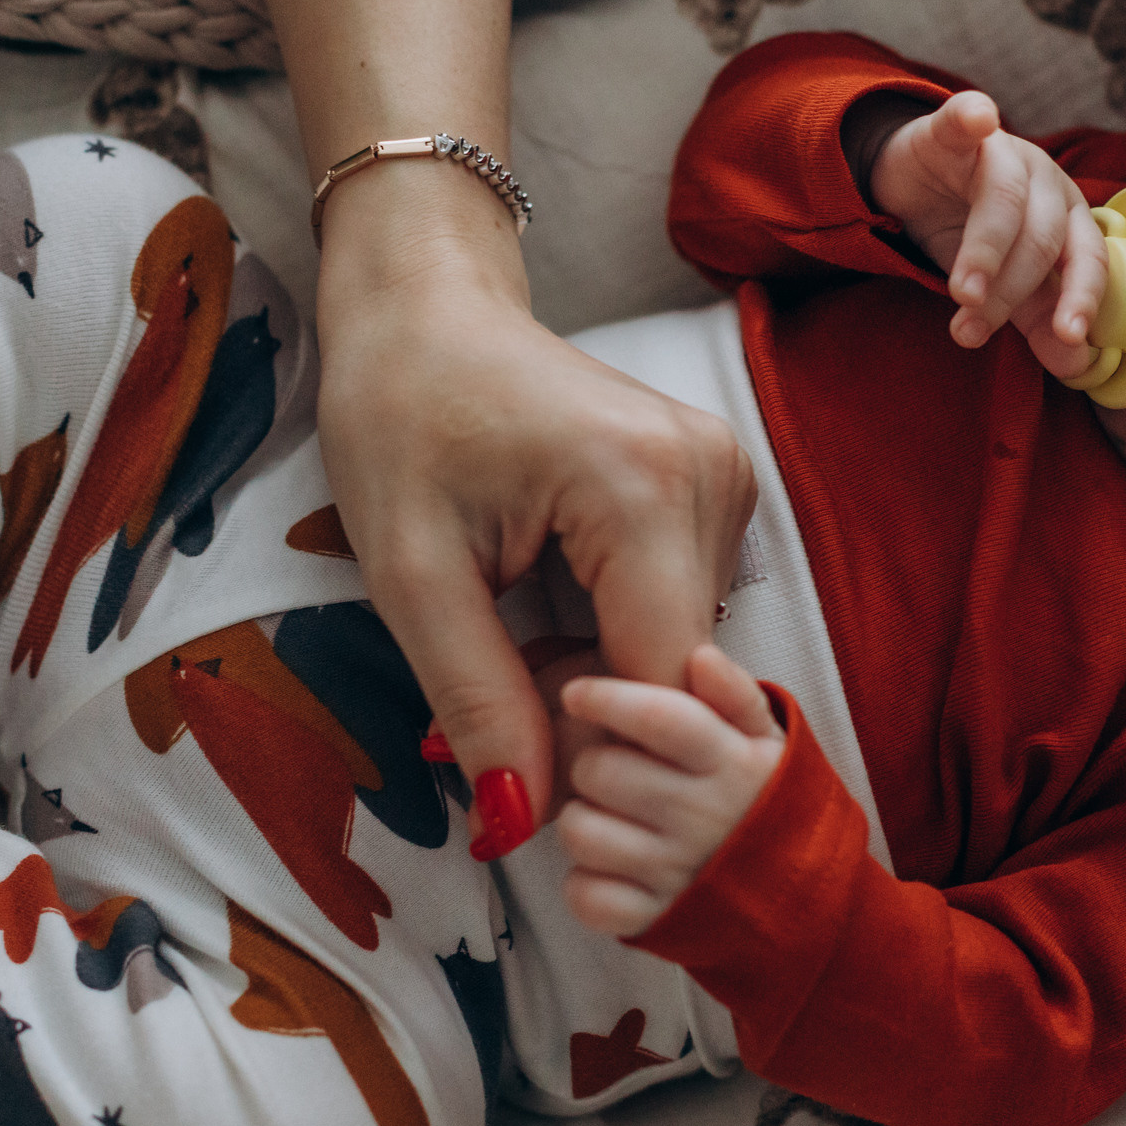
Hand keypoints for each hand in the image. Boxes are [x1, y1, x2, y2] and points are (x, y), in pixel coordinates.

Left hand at [227, 0, 758, 855]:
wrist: (423, 301)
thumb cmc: (399, 409)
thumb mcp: (411, 571)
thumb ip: (476, 700)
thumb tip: (523, 825)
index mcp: (644, 488)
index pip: (659, 686)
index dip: (586, 740)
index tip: (501, 732)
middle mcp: (714, 476)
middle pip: (678, 668)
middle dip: (586, 699)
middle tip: (486, 660)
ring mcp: (726, 472)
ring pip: (683, 643)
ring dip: (600, 663)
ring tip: (511, 613)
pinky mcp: (716, 479)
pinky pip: (681, 602)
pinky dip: (617, 624)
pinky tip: (550, 590)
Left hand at [552, 645, 784, 936]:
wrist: (802, 896)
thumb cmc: (768, 800)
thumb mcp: (770, 739)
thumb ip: (736, 694)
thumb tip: (700, 656)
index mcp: (732, 763)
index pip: (658, 718)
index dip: (606, 698)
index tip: (577, 693)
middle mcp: (703, 818)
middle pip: (602, 771)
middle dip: (592, 761)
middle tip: (611, 766)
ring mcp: (677, 873)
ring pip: (581, 831)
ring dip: (582, 819)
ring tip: (608, 815)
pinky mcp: (654, 920)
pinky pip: (587, 896)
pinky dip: (585, 883)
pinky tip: (609, 867)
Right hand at [867, 92, 1105, 376]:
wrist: (916, 186)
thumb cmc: (969, 236)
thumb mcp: (1006, 286)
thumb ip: (1037, 323)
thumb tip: (1076, 368)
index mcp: (1069, 220)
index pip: (1088, 260)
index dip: (1082, 297)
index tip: (1072, 337)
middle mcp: (1046, 182)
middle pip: (1042, 239)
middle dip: (1010, 292)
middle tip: (974, 329)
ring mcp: (1004, 151)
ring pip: (1005, 199)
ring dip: (985, 251)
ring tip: (962, 294)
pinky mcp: (957, 130)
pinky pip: (966, 119)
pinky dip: (971, 118)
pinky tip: (977, 121)